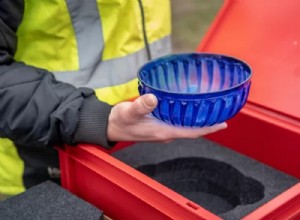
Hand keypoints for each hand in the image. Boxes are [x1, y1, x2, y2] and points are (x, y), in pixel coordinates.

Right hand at [107, 94, 226, 142]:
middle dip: (207, 124)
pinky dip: (187, 118)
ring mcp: (163, 131)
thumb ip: (141, 106)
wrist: (111, 126)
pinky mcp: (159, 126)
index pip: (191, 132)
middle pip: (192, 130)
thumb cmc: (120, 120)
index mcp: (162, 131)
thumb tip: (154, 99)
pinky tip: (189, 109)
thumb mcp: (128, 112)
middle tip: (221, 112)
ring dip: (198, 121)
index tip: (223, 124)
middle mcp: (166, 133)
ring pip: (186, 127)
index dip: (208, 128)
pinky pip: (178, 123)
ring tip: (210, 110)